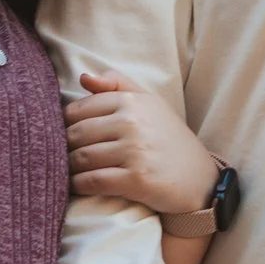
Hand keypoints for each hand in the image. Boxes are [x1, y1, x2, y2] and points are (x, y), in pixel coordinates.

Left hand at [64, 72, 219, 216]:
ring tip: (71, 172)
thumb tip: (83, 78)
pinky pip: (92, 181)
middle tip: (64, 158)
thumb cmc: (170, 140)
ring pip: (81, 158)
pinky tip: (78, 185)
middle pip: (75, 135)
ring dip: (69, 168)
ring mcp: (134, 151)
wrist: (200, 181)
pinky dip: (78, 185)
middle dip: (65, 148)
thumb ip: (118, 85)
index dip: (65, 126)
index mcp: (131, 102)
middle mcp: (132, 123)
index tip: (69, 137)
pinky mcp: (136, 179)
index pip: (77, 110)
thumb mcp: (151, 104)